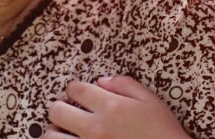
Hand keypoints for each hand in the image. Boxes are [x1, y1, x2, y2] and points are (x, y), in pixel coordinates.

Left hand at [44, 75, 192, 138]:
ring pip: (52, 136)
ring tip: (64, 132)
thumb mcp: (150, 100)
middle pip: (57, 110)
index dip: (73, 88)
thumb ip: (125, 85)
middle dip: (59, 107)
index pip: (76, 89)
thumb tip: (101, 81)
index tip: (77, 92)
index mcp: (110, 106)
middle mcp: (95, 127)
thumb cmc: (162, 130)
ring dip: (55, 131)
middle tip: (67, 111)